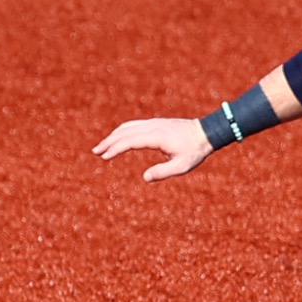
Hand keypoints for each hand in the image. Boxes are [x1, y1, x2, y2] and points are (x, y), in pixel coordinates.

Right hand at [92, 118, 213, 181]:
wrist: (206, 132)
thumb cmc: (195, 151)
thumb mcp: (182, 166)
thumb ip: (163, 172)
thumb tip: (145, 178)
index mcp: (157, 137)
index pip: (130, 141)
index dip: (116, 148)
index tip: (104, 157)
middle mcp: (153, 127)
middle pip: (125, 132)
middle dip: (109, 142)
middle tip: (95, 152)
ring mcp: (153, 123)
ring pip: (128, 127)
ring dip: (113, 136)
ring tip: (102, 147)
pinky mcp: (155, 123)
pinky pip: (134, 125)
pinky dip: (122, 131)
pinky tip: (117, 138)